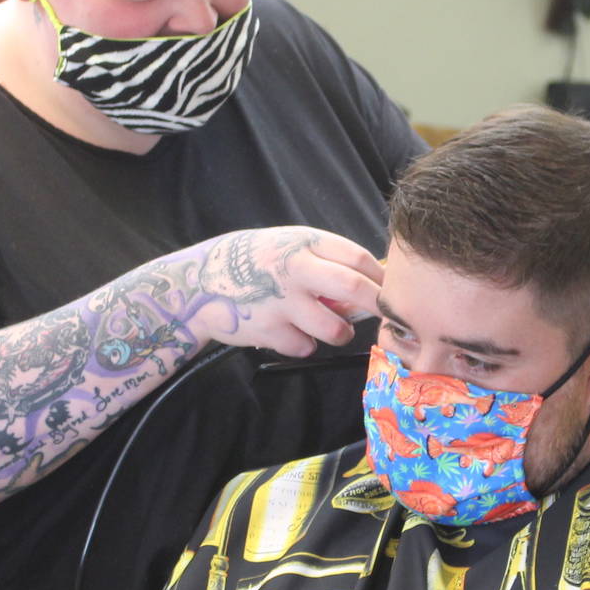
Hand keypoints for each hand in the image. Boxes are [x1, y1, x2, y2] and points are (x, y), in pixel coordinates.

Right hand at [189, 226, 384, 357]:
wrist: (198, 282)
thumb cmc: (256, 263)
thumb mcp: (288, 246)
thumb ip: (324, 261)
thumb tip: (371, 285)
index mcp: (303, 243)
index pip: (358, 257)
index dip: (381, 276)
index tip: (390, 289)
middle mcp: (293, 269)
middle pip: (354, 289)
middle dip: (379, 306)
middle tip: (387, 316)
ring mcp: (280, 301)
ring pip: (334, 329)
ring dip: (340, 333)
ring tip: (333, 329)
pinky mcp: (267, 331)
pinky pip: (304, 347)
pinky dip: (303, 345)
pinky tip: (289, 333)